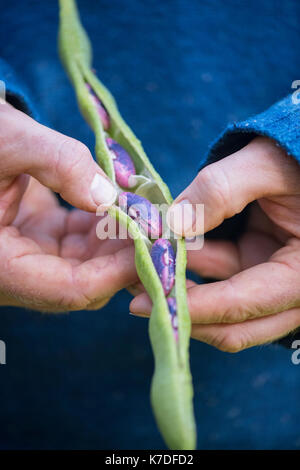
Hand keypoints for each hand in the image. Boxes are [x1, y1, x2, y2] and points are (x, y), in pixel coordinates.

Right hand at [0, 101, 136, 311]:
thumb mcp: (6, 141)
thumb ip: (58, 162)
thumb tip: (110, 196)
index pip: (70, 289)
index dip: (117, 272)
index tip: (154, 243)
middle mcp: (13, 272)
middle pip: (85, 284)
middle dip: (126, 258)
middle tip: (163, 228)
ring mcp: (27, 258)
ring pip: (87, 267)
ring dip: (120, 243)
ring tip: (150, 213)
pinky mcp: (38, 242)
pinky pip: (81, 247)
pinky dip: (106, 230)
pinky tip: (126, 207)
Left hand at [130, 137, 299, 350]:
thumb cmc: (298, 157)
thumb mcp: (265, 166)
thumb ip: (221, 190)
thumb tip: (172, 224)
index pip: (242, 305)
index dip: (192, 308)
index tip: (144, 303)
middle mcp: (289, 289)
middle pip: (231, 324)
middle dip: (180, 309)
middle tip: (132, 291)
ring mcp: (270, 279)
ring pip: (219, 302)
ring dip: (178, 284)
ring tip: (134, 262)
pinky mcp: (254, 264)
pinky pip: (218, 274)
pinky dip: (189, 264)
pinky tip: (159, 248)